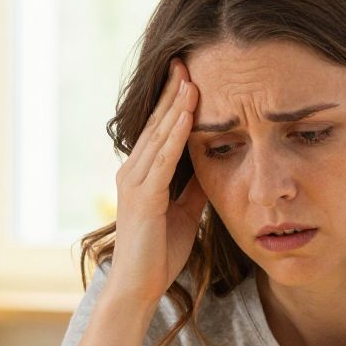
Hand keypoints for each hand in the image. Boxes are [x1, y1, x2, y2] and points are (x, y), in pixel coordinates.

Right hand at [106, 61, 209, 305]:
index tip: (188, 75)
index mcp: (142, 174)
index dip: (173, 102)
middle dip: (172, 92)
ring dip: (175, 106)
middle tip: (185, 59)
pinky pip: (162, 159)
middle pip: (157, 124)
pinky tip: (187, 114)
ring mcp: (135, 183)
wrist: (141, 285)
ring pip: (159, 136)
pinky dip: (175, 135)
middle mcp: (133, 172)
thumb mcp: (186, 211)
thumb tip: (212, 163)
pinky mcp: (143, 197)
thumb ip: (193, 186)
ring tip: (190, 77)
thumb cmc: (161, 252)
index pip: (160, 130)